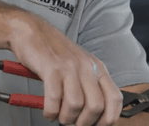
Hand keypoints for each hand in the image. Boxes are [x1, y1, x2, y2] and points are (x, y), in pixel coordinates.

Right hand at [7, 11, 123, 125]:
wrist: (33, 32)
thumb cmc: (56, 53)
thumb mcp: (81, 66)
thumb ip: (90, 87)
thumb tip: (95, 115)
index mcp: (98, 69)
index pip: (115, 98)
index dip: (109, 118)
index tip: (98, 125)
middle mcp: (87, 68)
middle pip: (96, 106)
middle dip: (84, 122)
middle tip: (73, 123)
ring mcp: (70, 68)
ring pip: (76, 105)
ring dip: (65, 118)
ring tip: (59, 115)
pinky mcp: (52, 69)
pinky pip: (54, 100)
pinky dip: (50, 112)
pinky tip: (48, 110)